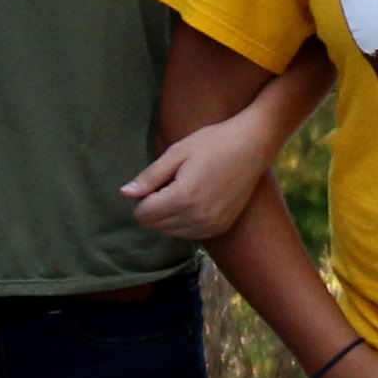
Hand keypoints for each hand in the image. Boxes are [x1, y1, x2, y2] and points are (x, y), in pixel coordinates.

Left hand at [124, 113, 275, 241]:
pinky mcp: (220, 227)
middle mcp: (196, 218)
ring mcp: (210, 226)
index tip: (158, 179)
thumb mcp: (176, 153)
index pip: (143, 214)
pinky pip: (189, 234)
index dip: (143, 196)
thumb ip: (149, 177)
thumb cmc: (212, 143)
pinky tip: (197, 199)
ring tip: (185, 189)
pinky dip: (185, 221)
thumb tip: (125, 194)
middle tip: (171, 182)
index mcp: (182, 198)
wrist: (252, 146)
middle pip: (155, 226)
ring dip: (169, 215)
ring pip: (171, 232)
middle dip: (154, 207)